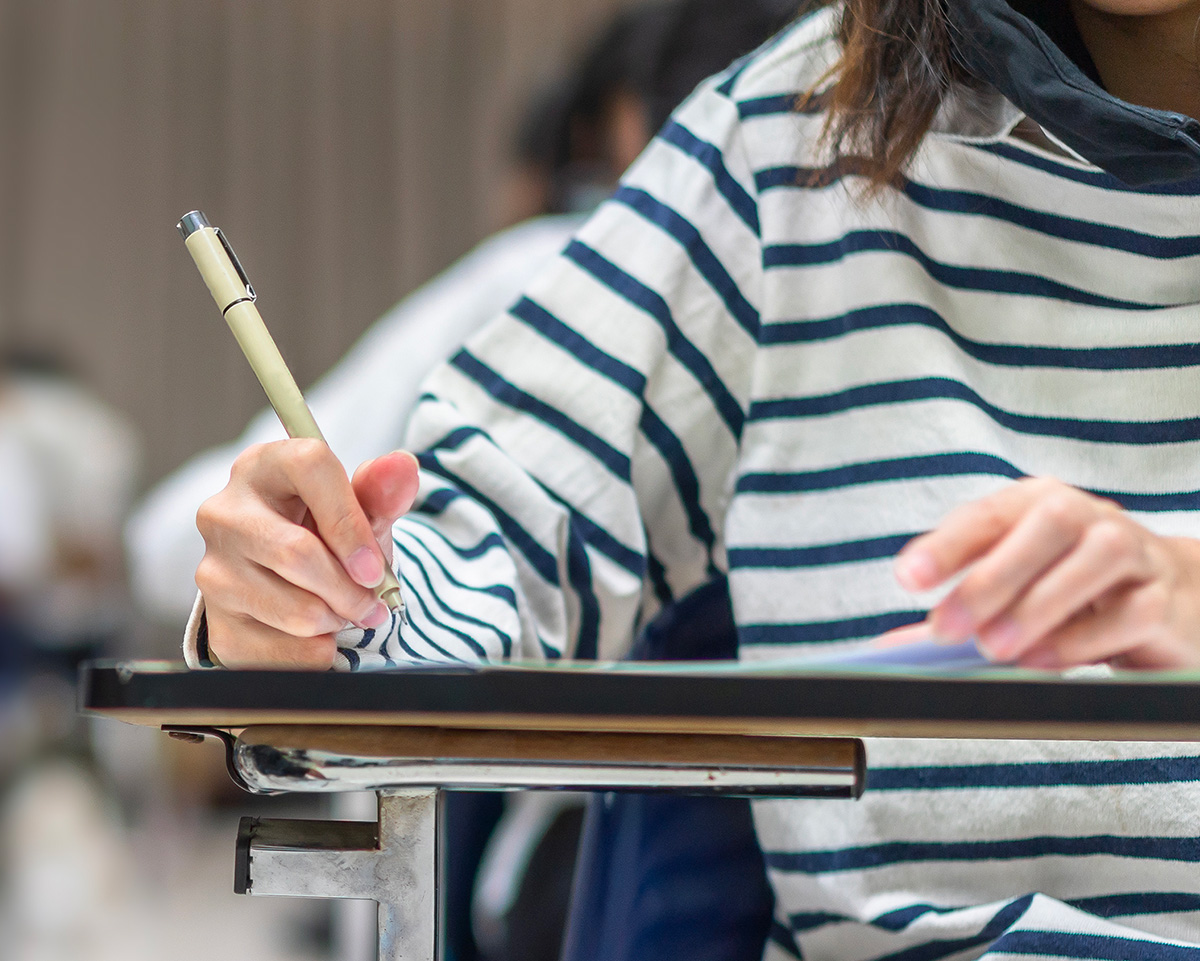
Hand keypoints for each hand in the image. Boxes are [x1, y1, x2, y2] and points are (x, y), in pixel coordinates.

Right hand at [195, 440, 419, 668]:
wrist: (298, 583)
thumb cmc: (332, 534)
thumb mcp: (364, 510)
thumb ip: (384, 490)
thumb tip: (402, 466)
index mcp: (265, 466)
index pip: (309, 468)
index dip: (350, 521)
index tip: (374, 566)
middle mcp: (225, 512)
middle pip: (295, 552)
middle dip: (350, 589)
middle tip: (373, 603)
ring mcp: (213, 569)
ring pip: (294, 610)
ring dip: (336, 620)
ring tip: (342, 611)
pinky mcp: (216, 623)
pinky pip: (280, 654)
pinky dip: (316, 652)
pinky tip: (318, 634)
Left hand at [892, 477, 1199, 669]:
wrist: (1167, 600)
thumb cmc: (1072, 590)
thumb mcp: (1012, 591)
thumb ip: (960, 613)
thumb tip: (893, 647)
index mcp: (1035, 504)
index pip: (987, 515)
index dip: (947, 545)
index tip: (909, 578)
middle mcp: (1086, 516)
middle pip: (1044, 527)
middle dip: (989, 578)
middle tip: (946, 628)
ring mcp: (1132, 552)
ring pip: (1095, 559)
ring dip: (1038, 604)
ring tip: (994, 647)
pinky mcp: (1163, 599)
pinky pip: (1131, 612)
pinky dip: (1084, 636)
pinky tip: (1043, 658)